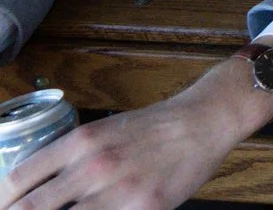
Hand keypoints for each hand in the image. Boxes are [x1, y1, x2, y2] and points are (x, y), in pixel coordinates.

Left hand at [1, 56, 272, 209]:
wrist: (205, 120)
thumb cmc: (154, 127)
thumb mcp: (103, 131)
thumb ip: (69, 158)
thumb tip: (34, 190)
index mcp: (79, 142)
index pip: (19, 179)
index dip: (3, 201)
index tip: (4, 208)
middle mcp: (92, 165)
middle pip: (31, 208)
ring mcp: (118, 189)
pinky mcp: (143, 208)